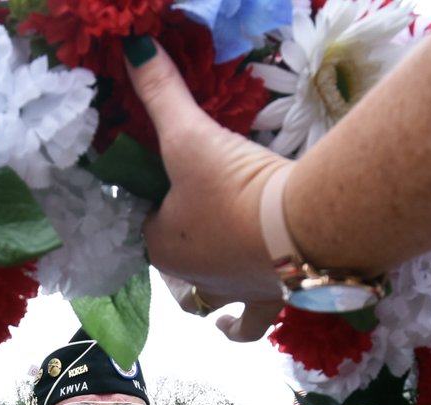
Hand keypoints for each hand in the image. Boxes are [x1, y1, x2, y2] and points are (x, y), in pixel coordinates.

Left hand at [125, 38, 288, 338]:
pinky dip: (236, 328)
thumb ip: (161, 94)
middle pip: (178, 251)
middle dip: (182, 231)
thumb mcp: (189, 135)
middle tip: (198, 201)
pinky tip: (227, 327)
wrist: (298, 231)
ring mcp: (228, 294)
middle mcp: (189, 278)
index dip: (152, 199)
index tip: (165, 177)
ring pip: (207, 288)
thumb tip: (132, 50)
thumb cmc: (232, 188)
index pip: (144, 220)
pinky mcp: (266, 303)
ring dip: (207, 271)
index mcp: (160, 246)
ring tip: (212, 252)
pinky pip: (245, 326)